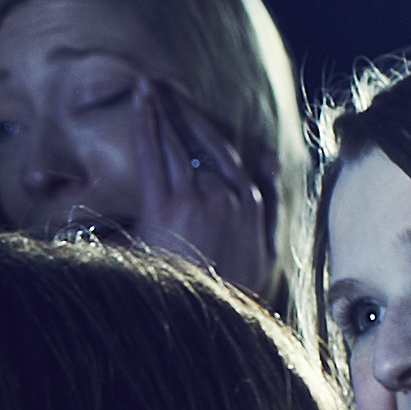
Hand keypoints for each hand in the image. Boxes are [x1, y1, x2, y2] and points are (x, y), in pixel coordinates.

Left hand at [126, 78, 275, 278]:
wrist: (210, 324)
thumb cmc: (233, 295)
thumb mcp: (266, 251)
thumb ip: (270, 201)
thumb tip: (269, 156)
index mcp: (250, 202)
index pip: (226, 153)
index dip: (205, 128)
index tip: (189, 108)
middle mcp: (229, 193)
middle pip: (202, 141)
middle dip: (182, 110)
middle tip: (163, 85)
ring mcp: (199, 198)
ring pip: (178, 142)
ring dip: (162, 109)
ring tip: (147, 87)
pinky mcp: (168, 206)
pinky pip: (156, 153)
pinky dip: (147, 123)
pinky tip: (140, 101)